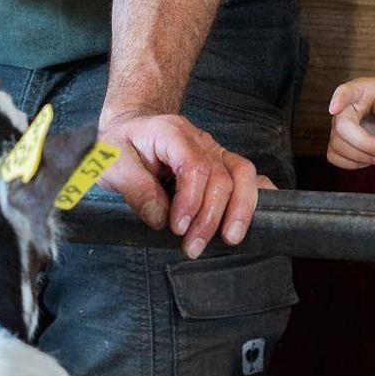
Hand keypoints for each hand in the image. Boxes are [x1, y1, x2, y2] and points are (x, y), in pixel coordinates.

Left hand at [98, 109, 259, 257]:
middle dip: (211, 216)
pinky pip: (249, 176)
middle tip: (193, 247)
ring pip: (243, 174)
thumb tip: (161, 219)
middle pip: (222, 176)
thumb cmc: (121, 146)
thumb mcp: (113, 164)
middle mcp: (201, 140)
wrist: (130, 128)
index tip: (178, 228)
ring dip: (240, 209)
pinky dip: (259, 194)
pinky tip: (261, 215)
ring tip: (230, 238)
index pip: (195, 166)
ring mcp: (216, 151)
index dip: (191, 200)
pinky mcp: (222, 164)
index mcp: (172, 133)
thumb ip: (136, 190)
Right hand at [326, 78, 374, 169]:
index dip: (339, 100)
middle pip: (342, 127)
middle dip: (364, 143)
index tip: (334, 108)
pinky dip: (354, 163)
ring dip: (362, 156)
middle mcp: (345, 108)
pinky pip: (335, 157)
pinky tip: (370, 158)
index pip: (346, 92)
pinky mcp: (336, 143)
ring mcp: (338, 126)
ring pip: (338, 145)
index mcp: (361, 91)